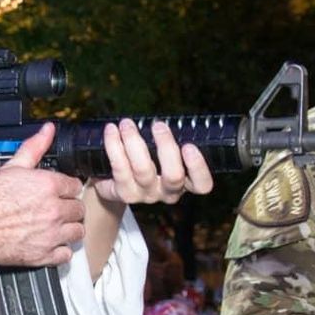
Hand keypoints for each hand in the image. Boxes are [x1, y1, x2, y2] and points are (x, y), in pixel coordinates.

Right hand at [0, 123, 83, 266]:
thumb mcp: (10, 167)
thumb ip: (34, 148)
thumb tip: (47, 131)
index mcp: (48, 185)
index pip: (75, 186)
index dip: (65, 188)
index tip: (58, 192)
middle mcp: (53, 209)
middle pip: (79, 209)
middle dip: (68, 208)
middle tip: (53, 209)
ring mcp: (50, 234)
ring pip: (77, 232)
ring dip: (68, 229)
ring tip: (54, 226)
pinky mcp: (43, 255)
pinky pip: (66, 255)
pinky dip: (59, 251)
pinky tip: (48, 243)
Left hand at [91, 119, 213, 204]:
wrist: (114, 184)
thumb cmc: (145, 161)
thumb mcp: (161, 154)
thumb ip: (167, 141)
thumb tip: (161, 118)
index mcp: (185, 183)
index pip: (202, 185)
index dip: (198, 168)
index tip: (189, 146)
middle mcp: (167, 192)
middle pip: (174, 176)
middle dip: (167, 147)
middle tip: (158, 125)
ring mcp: (145, 195)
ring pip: (143, 170)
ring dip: (134, 141)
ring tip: (127, 124)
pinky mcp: (122, 193)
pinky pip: (119, 168)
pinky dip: (114, 145)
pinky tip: (111, 130)